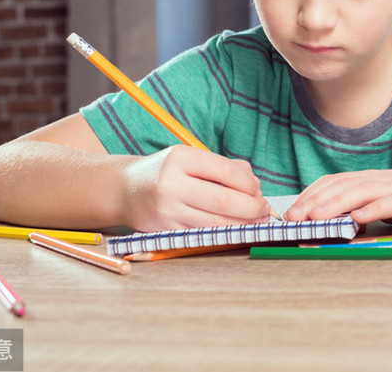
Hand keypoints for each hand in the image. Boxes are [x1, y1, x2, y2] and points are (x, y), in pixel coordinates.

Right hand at [120, 145, 271, 230]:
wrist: (126, 190)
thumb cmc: (167, 171)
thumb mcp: (192, 158)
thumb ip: (226, 167)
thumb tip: (256, 185)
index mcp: (181, 158)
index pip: (226, 171)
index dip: (249, 183)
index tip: (259, 190)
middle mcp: (171, 183)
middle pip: (223, 200)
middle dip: (251, 208)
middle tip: (265, 209)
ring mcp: (167, 210)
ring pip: (215, 222)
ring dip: (242, 224)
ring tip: (256, 221)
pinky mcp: (166, 230)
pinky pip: (202, 234)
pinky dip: (223, 233)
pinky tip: (235, 229)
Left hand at [285, 169, 391, 229]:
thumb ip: (368, 208)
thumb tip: (339, 222)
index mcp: (373, 180)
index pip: (335, 182)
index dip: (311, 194)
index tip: (291, 211)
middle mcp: (382, 180)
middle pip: (342, 185)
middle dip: (314, 201)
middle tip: (293, 217)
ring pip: (361, 191)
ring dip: (335, 204)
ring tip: (316, 217)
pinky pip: (391, 202)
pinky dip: (373, 208)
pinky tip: (358, 218)